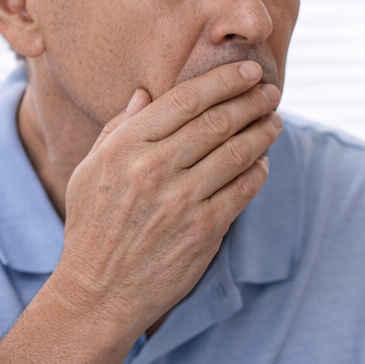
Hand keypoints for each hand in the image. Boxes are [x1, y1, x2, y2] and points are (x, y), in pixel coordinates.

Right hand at [50, 60, 280, 336]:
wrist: (99, 293)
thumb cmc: (93, 228)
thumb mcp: (90, 172)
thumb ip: (119, 129)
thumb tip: (145, 93)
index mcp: (124, 148)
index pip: (184, 100)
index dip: (223, 80)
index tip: (248, 70)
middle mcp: (153, 170)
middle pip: (217, 121)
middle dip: (252, 100)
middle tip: (271, 91)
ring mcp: (181, 200)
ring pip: (237, 152)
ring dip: (263, 132)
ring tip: (274, 121)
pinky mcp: (204, 230)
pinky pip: (243, 190)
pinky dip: (258, 171)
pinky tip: (263, 162)